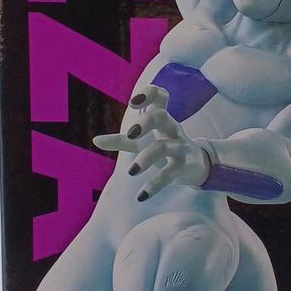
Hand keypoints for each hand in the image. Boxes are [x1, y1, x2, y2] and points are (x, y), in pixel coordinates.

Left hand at [93, 84, 209, 201]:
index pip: (160, 96)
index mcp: (161, 118)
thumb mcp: (142, 142)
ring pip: (163, 147)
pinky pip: (169, 174)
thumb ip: (120, 140)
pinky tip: (141, 196)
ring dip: (146, 158)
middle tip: (130, 134)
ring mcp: (179, 147)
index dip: (148, 94)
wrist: (195, 164)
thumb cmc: (164, 146)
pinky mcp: (183, 166)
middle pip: (161, 116)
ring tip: (131, 171)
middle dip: (146, 122)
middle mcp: (171, 128)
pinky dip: (155, 185)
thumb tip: (95, 140)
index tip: (133, 102)